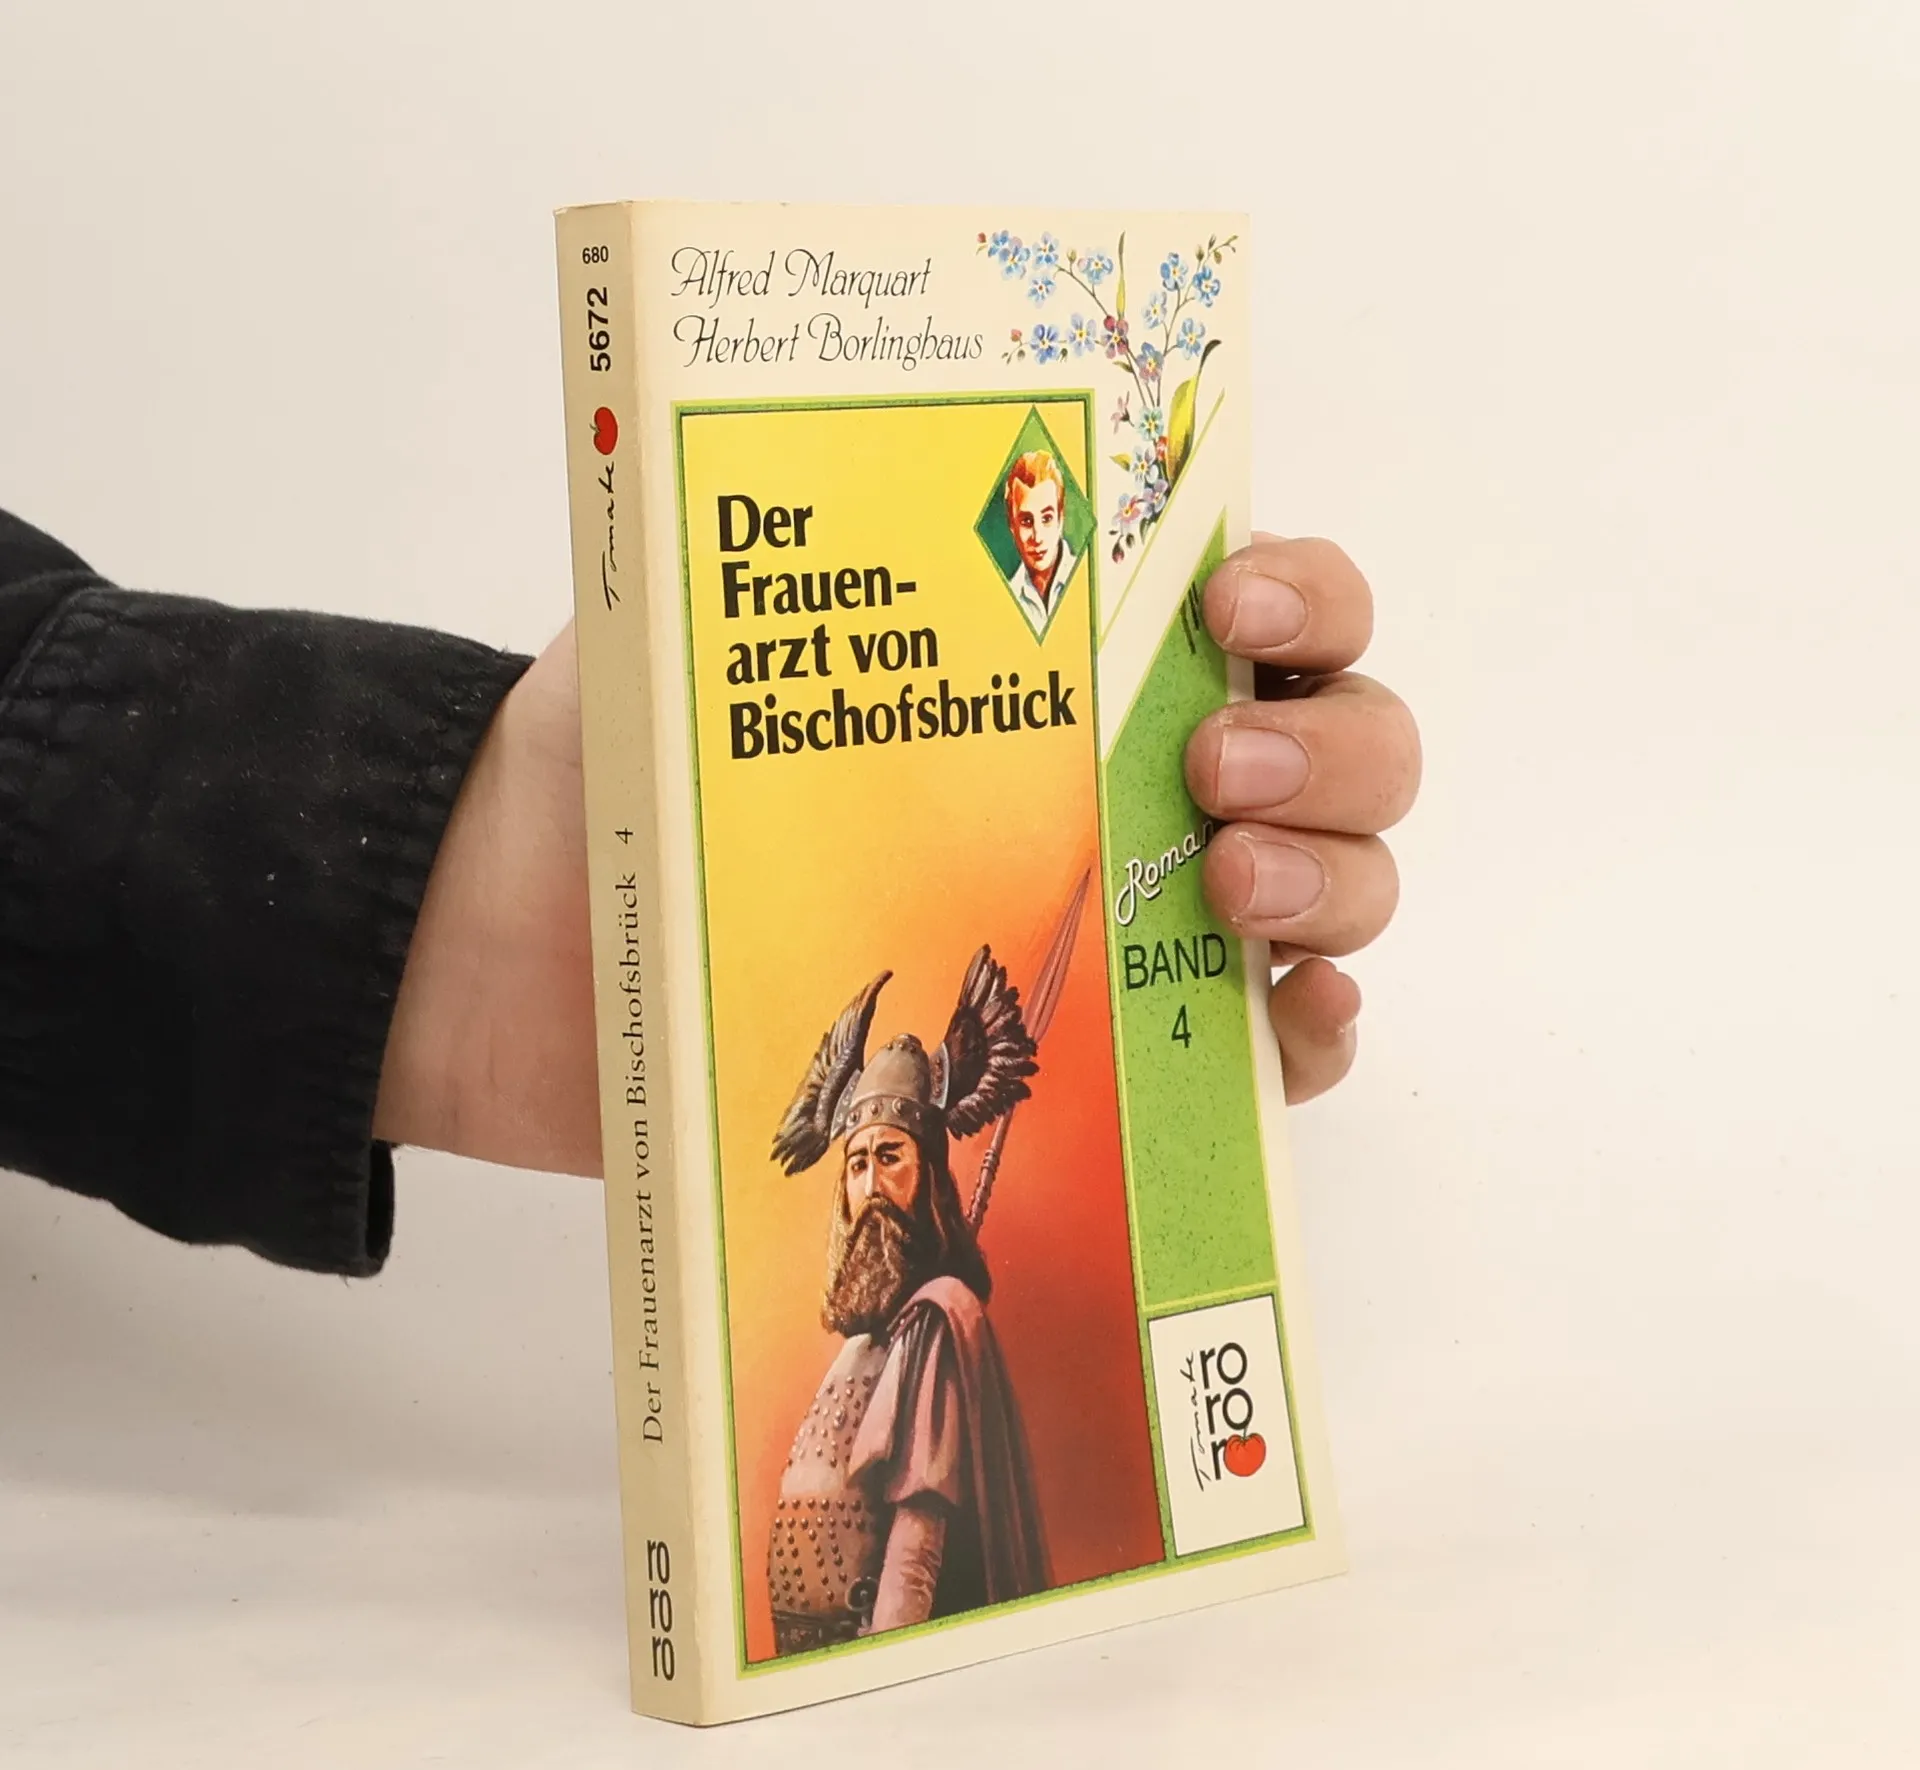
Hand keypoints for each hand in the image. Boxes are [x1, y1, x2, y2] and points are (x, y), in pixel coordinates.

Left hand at [376, 529, 1415, 1172]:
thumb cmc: (617, 770)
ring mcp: (1132, 925)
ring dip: (1331, 883)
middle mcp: (1130, 782)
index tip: (1230, 614)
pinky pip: (1265, 1057)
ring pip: (1333, 889)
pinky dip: (1308, 1037)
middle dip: (1330, 749)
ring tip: (1228, 894)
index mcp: (1069, 660)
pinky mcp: (1109, 1066)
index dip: (1302, 594)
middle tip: (1216, 774)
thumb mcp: (700, 609)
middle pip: (1343, 745)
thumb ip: (796, 523)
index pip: (1264, 603)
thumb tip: (868, 422)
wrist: (511, 952)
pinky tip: (1286, 1020)